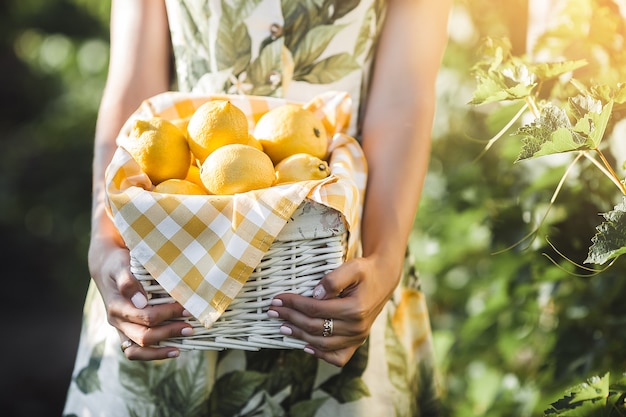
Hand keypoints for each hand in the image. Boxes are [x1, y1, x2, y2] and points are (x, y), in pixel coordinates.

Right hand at [89, 241, 192, 359]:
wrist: (107, 269)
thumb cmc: (118, 264)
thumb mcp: (121, 265)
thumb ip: (128, 281)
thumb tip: (141, 301)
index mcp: (116, 305)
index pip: (144, 316)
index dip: (167, 314)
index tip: (187, 308)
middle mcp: (117, 321)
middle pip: (143, 336)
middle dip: (169, 332)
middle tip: (190, 327)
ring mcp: (120, 329)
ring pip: (137, 350)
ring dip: (161, 350)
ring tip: (181, 346)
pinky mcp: (126, 333)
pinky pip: (136, 352)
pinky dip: (154, 354)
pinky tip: (173, 350)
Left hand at [267, 257, 397, 366]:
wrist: (383, 279)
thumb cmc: (365, 271)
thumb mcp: (352, 267)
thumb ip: (334, 279)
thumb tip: (315, 294)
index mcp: (355, 309)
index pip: (315, 309)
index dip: (293, 304)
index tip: (277, 299)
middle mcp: (357, 327)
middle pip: (315, 327)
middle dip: (290, 318)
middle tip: (273, 311)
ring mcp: (357, 337)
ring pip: (322, 343)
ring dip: (299, 335)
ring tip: (282, 326)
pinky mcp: (357, 342)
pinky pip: (337, 357)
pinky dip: (320, 354)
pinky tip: (305, 346)